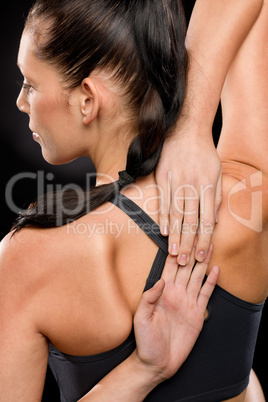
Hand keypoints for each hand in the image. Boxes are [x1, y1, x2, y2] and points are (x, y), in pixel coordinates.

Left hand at [133, 243, 218, 382]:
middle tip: (199, 235)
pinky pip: (205, 294)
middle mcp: (176, 293)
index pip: (170, 268)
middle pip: (186, 268)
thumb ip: (148, 298)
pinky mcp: (197, 313)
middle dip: (192, 252)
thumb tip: (159, 281)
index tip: (181, 237)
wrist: (156, 363)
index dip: (176, 253)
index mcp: (162, 292)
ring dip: (203, 262)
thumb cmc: (145, 342)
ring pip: (197, 277)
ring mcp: (187, 302)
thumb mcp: (141, 319)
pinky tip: (215, 269)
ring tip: (209, 246)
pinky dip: (211, 281)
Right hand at [156, 128, 221, 264]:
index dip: (205, 240)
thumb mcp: (217, 172)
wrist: (186, 130)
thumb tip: (214, 221)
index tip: (201, 256)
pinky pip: (163, 202)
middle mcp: (193, 186)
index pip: (207, 220)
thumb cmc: (204, 153)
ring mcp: (176, 183)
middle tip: (184, 262)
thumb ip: (216, 198)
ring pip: (176, 215)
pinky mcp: (163, 178)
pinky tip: (163, 232)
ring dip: (174, 236)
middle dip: (188, 244)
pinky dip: (163, 218)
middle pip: (190, 221)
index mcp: (209, 186)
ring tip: (173, 253)